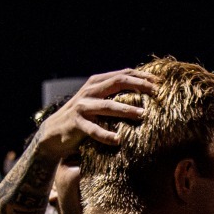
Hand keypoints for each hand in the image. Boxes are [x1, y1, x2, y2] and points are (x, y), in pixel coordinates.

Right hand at [35, 69, 156, 159]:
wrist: (54, 132)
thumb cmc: (83, 115)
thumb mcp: (97, 99)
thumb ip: (114, 93)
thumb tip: (144, 90)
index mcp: (96, 83)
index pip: (123, 74)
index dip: (142, 76)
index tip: (160, 81)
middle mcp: (89, 91)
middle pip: (117, 82)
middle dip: (139, 86)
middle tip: (157, 92)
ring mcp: (82, 107)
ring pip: (107, 106)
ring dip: (126, 110)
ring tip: (142, 115)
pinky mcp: (76, 124)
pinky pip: (93, 130)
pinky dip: (106, 135)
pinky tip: (118, 140)